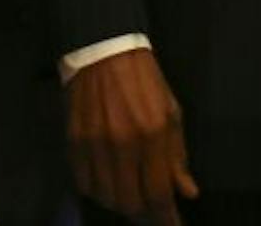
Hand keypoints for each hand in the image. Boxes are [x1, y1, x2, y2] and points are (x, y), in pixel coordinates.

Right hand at [66, 48, 197, 225]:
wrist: (104, 51)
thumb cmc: (145, 81)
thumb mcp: (172, 112)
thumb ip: (178, 155)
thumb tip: (187, 192)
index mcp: (152, 133)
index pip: (159, 193)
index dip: (167, 218)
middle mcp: (122, 143)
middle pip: (129, 203)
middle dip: (143, 212)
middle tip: (151, 208)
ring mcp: (95, 144)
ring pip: (106, 197)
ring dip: (120, 202)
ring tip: (130, 192)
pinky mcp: (74, 142)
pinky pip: (84, 184)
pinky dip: (98, 190)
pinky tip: (108, 180)